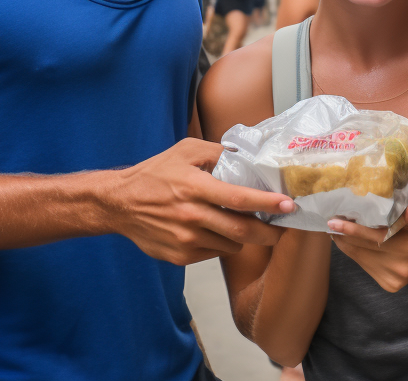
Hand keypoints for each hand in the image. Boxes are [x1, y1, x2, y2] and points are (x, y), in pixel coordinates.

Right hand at [105, 138, 294, 265]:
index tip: (288, 205)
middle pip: (242, 231)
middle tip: (281, 228)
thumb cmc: (154, 174)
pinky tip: (211, 230)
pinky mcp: (180, 256)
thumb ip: (218, 152)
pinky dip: (220, 243)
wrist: (119, 204)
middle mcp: (191, 215)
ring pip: (231, 244)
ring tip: (235, 222)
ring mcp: (185, 239)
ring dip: (241, 236)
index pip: (239, 198)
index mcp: (194, 187)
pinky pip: (214, 253)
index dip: (268, 203)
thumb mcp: (185, 151)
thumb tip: (249, 157)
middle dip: (269, 232)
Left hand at [326, 201, 407, 292]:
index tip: (334, 221)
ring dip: (345, 244)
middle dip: (344, 235)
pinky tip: (347, 242)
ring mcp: (393, 279)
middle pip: (364, 248)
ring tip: (334, 229)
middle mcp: (400, 267)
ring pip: (361, 258)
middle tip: (330, 220)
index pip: (376, 238)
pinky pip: (364, 266)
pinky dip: (354, 253)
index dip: (353, 230)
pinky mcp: (388, 285)